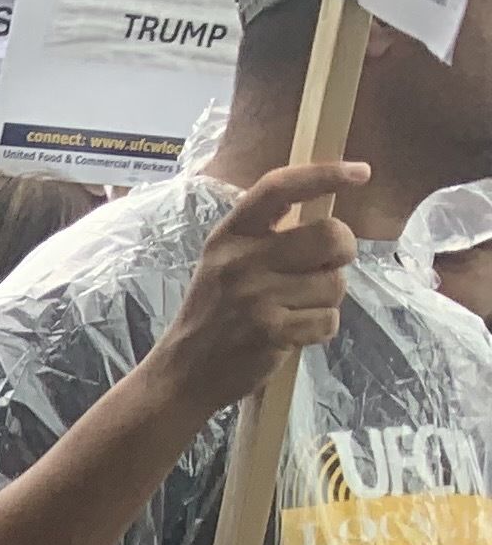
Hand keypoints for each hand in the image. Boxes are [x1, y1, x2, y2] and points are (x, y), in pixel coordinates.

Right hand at [148, 158, 364, 418]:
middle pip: (331, 235)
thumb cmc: (214, 313)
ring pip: (335, 283)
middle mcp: (241, 260)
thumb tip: (328, 219)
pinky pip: (328, 321)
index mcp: (230, 235)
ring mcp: (255, 297)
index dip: (325, 174)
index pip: (280, 188)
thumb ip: (266, 236)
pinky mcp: (271, 332)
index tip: (361, 172)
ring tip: (294, 309)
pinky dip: (319, 329)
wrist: (182, 372)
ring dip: (326, 299)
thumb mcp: (224, 262)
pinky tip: (293, 333)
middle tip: (324, 266)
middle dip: (340, 253)